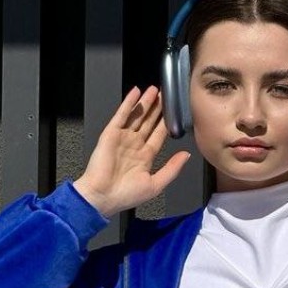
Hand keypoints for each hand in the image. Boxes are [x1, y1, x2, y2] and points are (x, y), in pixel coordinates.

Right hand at [74, 86, 191, 217]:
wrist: (102, 196)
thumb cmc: (126, 195)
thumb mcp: (156, 184)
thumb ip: (172, 168)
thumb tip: (186, 155)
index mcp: (145, 158)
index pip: (158, 135)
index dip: (166, 123)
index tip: (174, 112)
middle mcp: (134, 146)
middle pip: (148, 122)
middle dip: (157, 109)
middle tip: (165, 95)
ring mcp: (122, 138)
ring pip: (136, 116)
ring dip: (145, 102)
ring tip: (154, 90)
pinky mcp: (110, 134)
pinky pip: (121, 115)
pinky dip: (128, 103)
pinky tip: (135, 92)